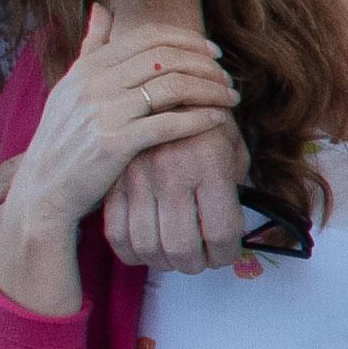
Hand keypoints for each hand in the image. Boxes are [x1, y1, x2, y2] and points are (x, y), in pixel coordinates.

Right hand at [12, 7, 238, 253]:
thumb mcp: (69, 87)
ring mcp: (103, 112)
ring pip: (172, 87)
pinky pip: (168, 123)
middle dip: (206, 65)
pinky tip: (218, 120)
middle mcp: (94, 83)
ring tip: (230, 98)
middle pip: (166, 58)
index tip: (213, 52)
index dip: (188, 40)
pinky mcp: (113, 143)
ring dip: (210, 90)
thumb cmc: (63, 140)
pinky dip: (199, 119)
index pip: (149, 38)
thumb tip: (102, 8)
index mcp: (88, 67)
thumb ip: (91, 48)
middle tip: (227, 78)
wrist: (44, 190)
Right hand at [103, 111, 251, 272]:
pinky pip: (117, 233)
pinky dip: (132, 253)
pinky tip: (146, 251)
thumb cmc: (203, 116)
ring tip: (177, 257)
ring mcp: (138, 178)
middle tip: (202, 260)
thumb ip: (234, 182)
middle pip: (183, 248)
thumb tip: (232, 226)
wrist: (156, 84)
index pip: (222, 233)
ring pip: (149, 247)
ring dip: (166, 263)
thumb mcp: (231, 142)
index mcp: (210, 163)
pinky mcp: (113, 180)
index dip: (227, 254)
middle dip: (197, 264)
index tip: (226, 254)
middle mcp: (173, 172)